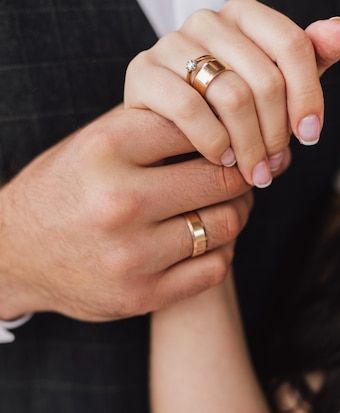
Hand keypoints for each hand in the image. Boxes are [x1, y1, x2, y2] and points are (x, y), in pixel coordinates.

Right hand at [0, 106, 257, 321]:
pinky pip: (215, 268)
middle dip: (241, 174)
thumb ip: (150, 126)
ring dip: (237, 212)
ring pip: (225, 224)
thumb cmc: (64, 190)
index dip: (225, 132)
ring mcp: (131, 254)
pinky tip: (210, 240)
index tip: (232, 141)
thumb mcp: (92, 143)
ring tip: (228, 205)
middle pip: (221, 178)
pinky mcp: (142, 295)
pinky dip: (222, 251)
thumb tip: (224, 117)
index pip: (199, 126)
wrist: (15, 254)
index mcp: (106, 150)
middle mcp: (118, 201)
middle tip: (243, 175)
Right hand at [125, 0, 339, 186]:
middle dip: (276, 132)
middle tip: (275, 167)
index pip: (292, 44)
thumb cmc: (224, 113)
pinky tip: (223, 160)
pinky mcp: (142, 73)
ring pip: (231, 95)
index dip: (308, 94)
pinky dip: (213, 142)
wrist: (165, 136)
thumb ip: (307, 62)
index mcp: (243, 16)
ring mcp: (171, 44)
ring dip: (250, 144)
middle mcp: (207, 21)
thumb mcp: (271, 90)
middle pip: (264, 77)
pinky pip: (189, 109)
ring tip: (254, 173)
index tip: (310, 136)